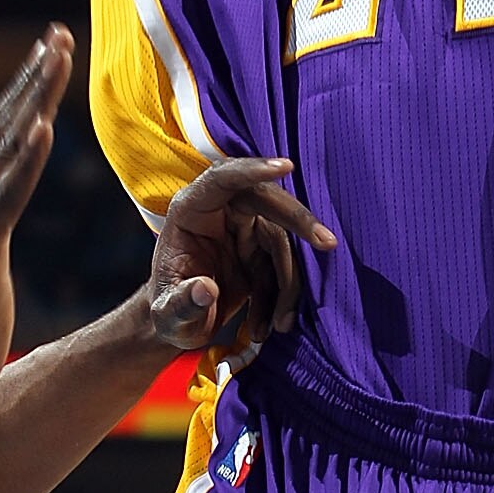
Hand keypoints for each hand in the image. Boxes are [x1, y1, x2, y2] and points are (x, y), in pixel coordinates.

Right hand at [0, 27, 71, 411]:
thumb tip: (6, 176)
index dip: (23, 87)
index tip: (49, 48)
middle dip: (32, 76)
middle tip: (61, 33)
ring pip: (5, 147)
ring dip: (35, 98)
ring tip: (59, 58)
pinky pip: (5, 195)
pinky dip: (25, 159)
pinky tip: (44, 126)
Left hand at [148, 156, 335, 350]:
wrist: (182, 325)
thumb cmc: (167, 315)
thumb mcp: (168, 316)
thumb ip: (182, 304)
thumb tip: (206, 290)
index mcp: (190, 211)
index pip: (222, 179)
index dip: (252, 171)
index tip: (284, 167)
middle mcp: (220, 213)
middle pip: (266, 201)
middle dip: (298, 221)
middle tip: (326, 243)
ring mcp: (243, 230)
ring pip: (282, 241)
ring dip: (288, 284)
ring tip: (279, 324)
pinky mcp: (260, 251)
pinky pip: (283, 266)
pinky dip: (283, 297)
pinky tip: (270, 325)